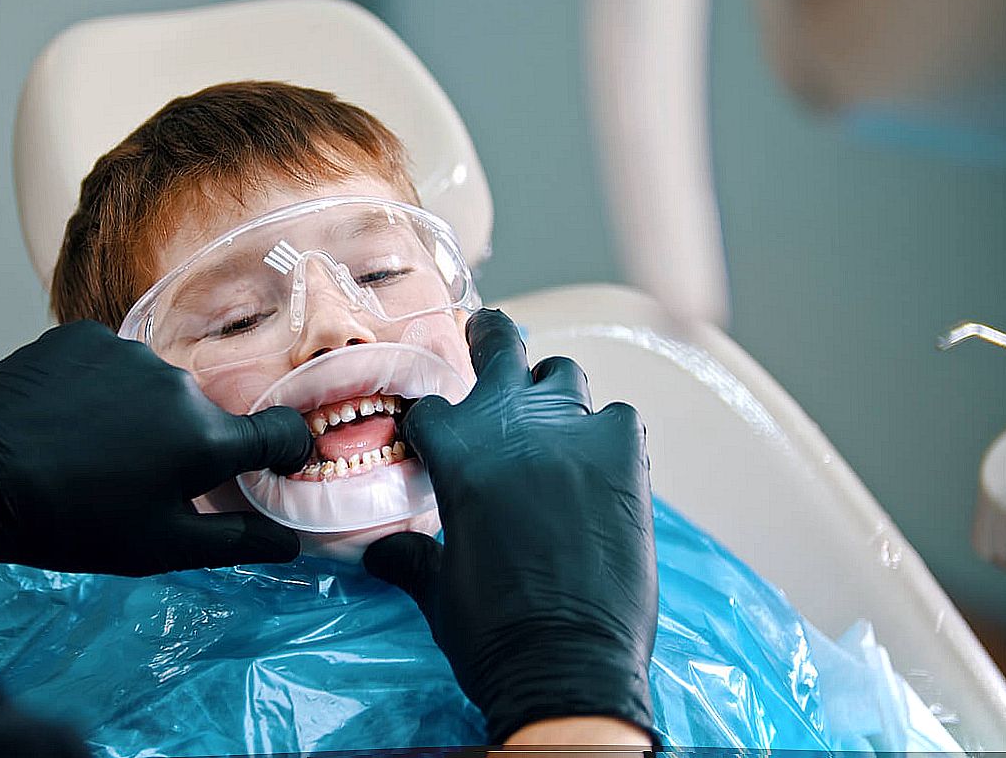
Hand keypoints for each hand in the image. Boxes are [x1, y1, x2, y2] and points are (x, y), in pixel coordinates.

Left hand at [0, 321, 311, 575]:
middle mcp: (178, 383)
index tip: (275, 463)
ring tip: (91, 451)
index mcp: (204, 439)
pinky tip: (66, 419)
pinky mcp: (83, 334)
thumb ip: (235, 541)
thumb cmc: (67, 523)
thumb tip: (291, 542)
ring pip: (156, 389)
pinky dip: (100, 389)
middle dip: (185, 444)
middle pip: (204, 415)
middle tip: (136, 481)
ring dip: (140, 416)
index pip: (279, 431)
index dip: (286, 450)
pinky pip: (111, 363)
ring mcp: (128, 352)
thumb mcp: (158, 548)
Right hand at [363, 309, 657, 743]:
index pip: (430, 405)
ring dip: (551, 393)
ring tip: (551, 422)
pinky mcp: (625, 453)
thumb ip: (409, 557)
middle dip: (488, 338)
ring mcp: (572, 432)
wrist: (569, 666)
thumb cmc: (492, 634)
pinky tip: (601, 466)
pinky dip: (606, 435)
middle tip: (486, 339)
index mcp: (454, 451)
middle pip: (498, 342)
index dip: (430, 419)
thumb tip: (380, 551)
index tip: (433, 432)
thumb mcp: (437, 591)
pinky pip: (617, 417)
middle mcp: (511, 425)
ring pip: (562, 373)